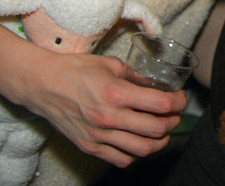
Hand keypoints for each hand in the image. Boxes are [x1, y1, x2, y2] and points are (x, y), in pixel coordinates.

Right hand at [8, 51, 186, 166]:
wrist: (43, 85)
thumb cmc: (76, 70)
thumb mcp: (110, 64)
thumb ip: (136, 76)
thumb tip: (156, 85)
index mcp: (116, 93)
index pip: (160, 105)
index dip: (178, 103)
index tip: (181, 99)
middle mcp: (109, 117)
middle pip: (156, 130)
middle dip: (173, 122)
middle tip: (174, 115)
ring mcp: (98, 135)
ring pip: (142, 150)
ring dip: (159, 142)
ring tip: (162, 132)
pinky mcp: (89, 146)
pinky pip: (121, 159)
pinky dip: (136, 154)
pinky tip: (139, 142)